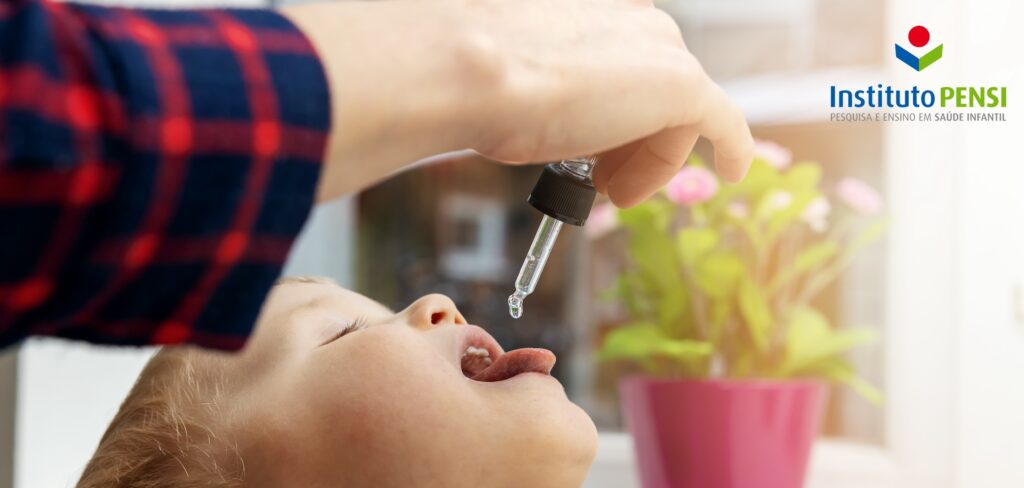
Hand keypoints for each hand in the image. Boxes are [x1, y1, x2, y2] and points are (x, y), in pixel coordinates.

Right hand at [283, 0, 752, 205]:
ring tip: (616, 193)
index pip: (625, 72)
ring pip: (679, 117)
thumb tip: (513, 114)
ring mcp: (664, 52)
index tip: (600, 154)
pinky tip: (739, 171)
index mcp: (597, 15)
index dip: (616, 121)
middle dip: (635, 144)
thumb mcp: (506, 84)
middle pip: (658, 95)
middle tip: (609, 185)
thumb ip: (533, 95)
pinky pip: (725, 123)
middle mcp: (637, 23)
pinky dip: (735, 148)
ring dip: (653, 162)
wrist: (472, 69)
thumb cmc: (473, 76)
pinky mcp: (684, 86)